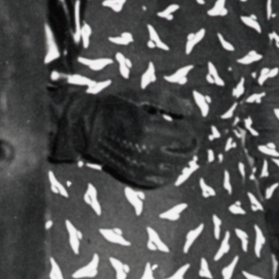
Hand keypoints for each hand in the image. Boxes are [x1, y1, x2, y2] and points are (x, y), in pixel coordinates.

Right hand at [51, 90, 203, 188]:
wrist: (87, 126)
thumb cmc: (116, 107)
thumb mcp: (142, 97)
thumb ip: (169, 102)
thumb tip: (191, 110)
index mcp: (148, 128)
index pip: (185, 135)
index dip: (190, 128)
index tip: (185, 123)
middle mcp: (144, 149)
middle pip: (183, 154)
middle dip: (191, 145)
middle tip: (189, 138)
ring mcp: (137, 165)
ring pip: (174, 170)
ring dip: (183, 160)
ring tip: (181, 150)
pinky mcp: (132, 175)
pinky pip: (159, 181)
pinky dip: (170, 174)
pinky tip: (170, 165)